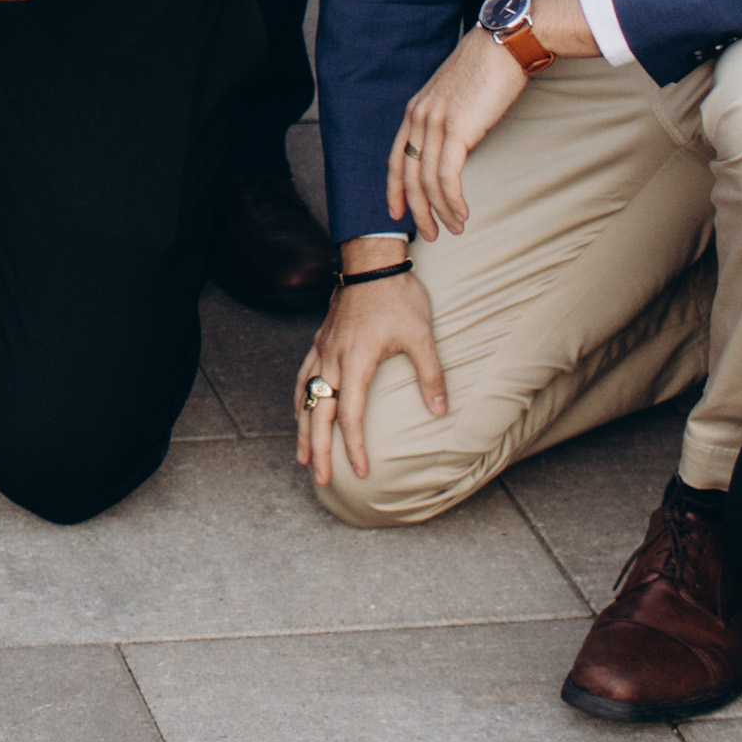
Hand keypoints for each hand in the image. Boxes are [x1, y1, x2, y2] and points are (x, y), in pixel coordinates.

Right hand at [296, 251, 445, 490]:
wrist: (372, 262)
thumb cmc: (398, 297)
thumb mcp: (421, 336)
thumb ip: (430, 376)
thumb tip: (440, 411)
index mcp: (356, 362)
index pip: (351, 416)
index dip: (353, 447)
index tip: (359, 471)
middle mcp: (333, 360)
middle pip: (319, 413)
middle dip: (317, 449)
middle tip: (318, 480)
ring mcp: (323, 349)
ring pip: (306, 397)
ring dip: (303, 429)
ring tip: (302, 456)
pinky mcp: (321, 340)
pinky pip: (303, 376)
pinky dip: (300, 399)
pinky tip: (301, 409)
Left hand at [383, 26, 531, 241]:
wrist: (506, 43)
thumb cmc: (490, 67)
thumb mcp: (457, 94)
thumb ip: (448, 117)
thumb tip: (455, 143)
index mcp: (416, 108)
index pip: (395, 157)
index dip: (393, 188)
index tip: (395, 212)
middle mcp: (419, 116)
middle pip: (407, 175)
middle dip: (416, 210)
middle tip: (429, 234)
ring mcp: (435, 122)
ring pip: (427, 181)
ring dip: (440, 211)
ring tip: (453, 229)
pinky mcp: (456, 129)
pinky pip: (448, 176)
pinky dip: (453, 200)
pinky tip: (462, 213)